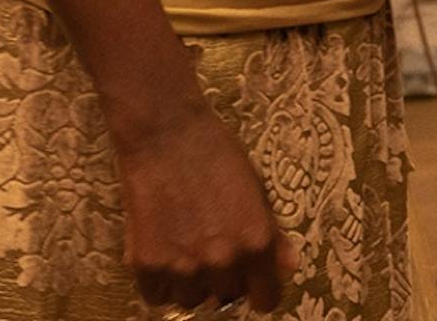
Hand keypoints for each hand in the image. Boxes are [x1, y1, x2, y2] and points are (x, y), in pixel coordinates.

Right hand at [112, 102, 294, 310]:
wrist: (166, 135)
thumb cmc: (217, 154)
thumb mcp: (257, 189)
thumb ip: (274, 235)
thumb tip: (289, 267)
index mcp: (256, 244)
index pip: (266, 301)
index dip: (261, 291)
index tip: (254, 283)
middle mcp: (222, 262)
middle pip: (227, 297)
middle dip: (225, 278)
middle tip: (213, 246)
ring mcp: (182, 267)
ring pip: (191, 299)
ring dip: (191, 281)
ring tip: (187, 245)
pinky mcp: (147, 265)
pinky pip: (157, 296)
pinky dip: (160, 281)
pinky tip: (164, 250)